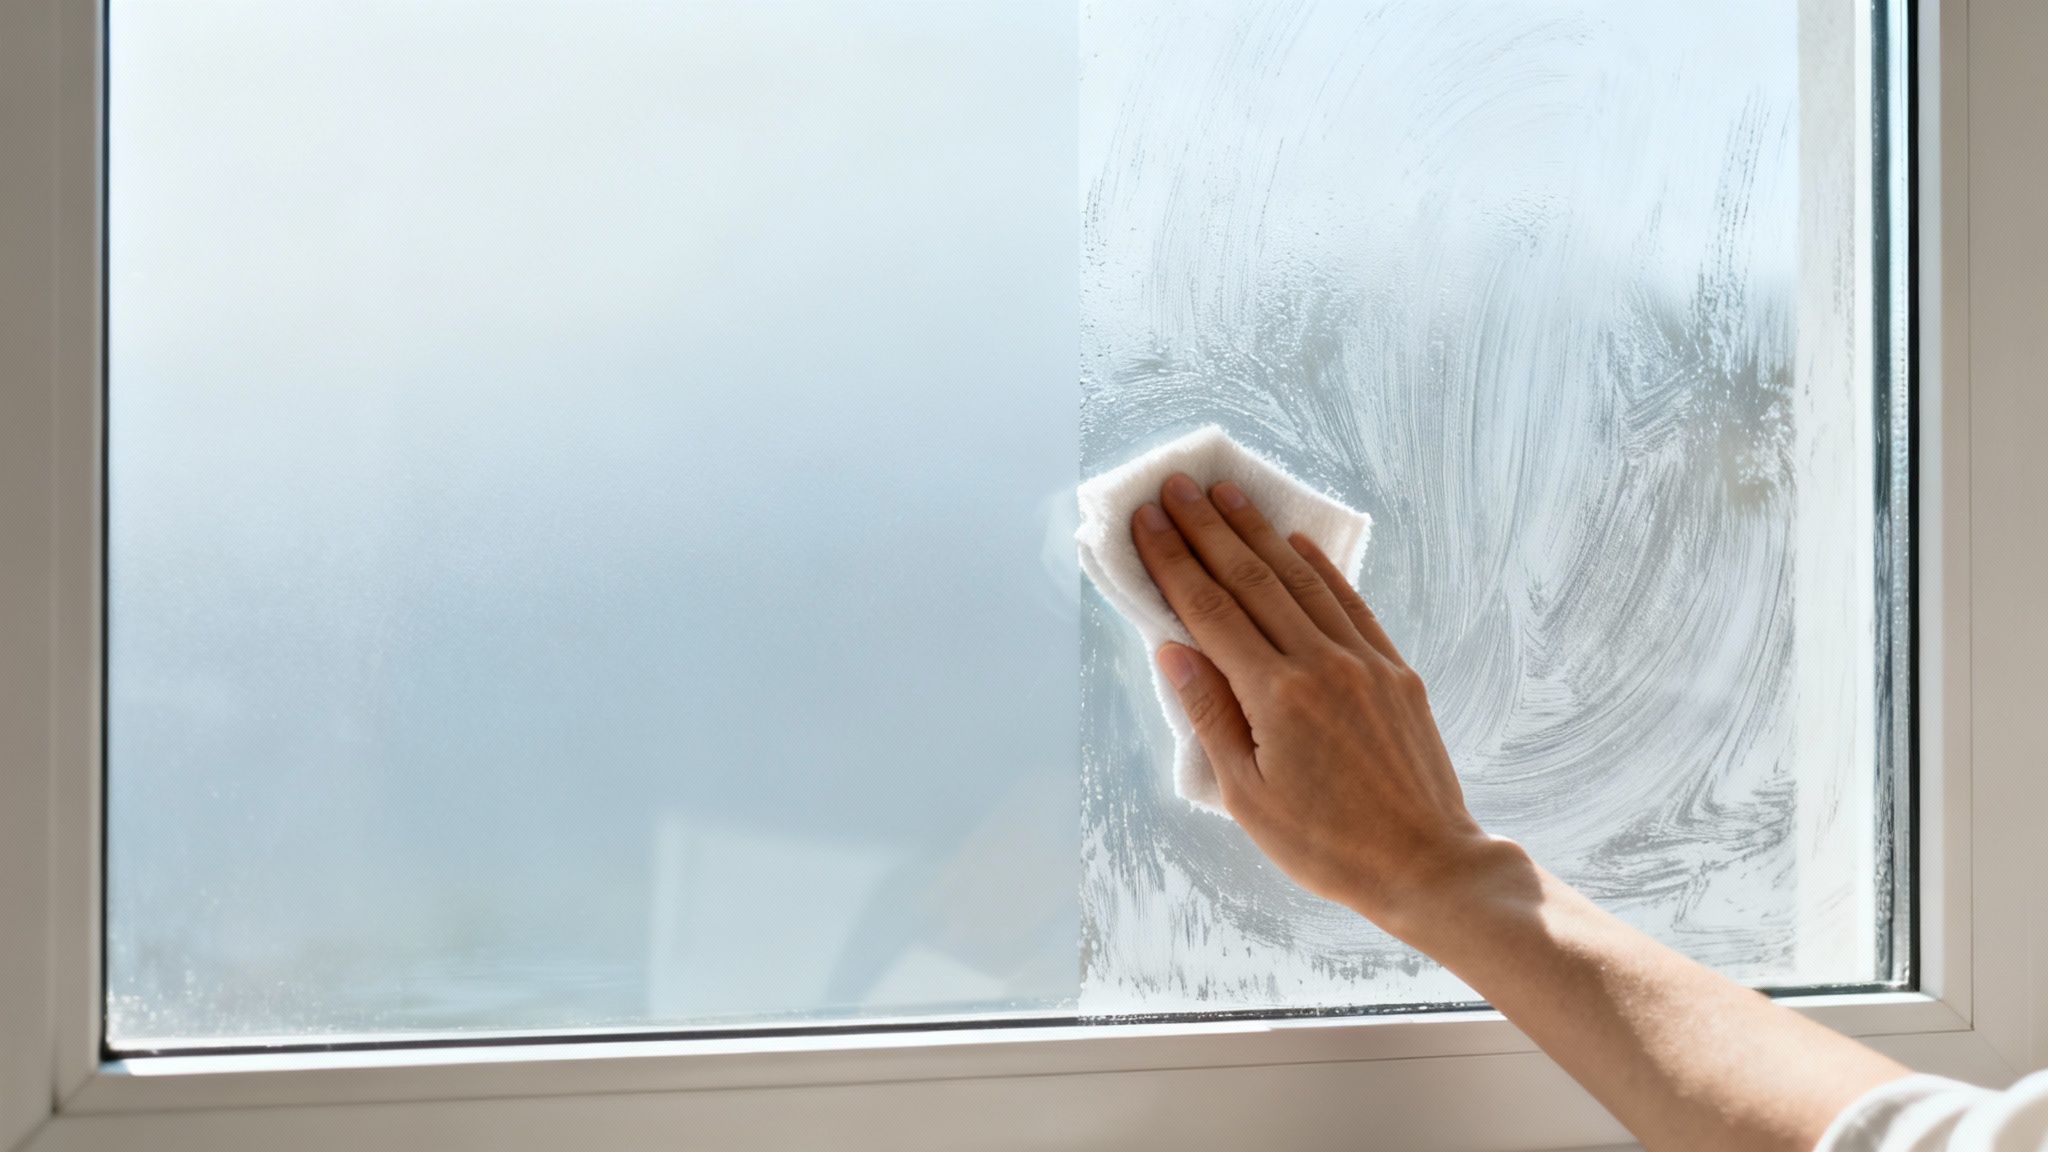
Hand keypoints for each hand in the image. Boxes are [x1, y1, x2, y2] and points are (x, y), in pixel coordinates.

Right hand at [1132, 473, 1502, 936]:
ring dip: (1259, 533)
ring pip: (1301, 580)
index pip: (1210, 610)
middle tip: (1176, 486)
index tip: (1148, 520)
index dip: (1174, 561)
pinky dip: (1319, 568)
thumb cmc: (1325, 845)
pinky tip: (1294, 543)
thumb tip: (1172, 647)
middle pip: (1252, 580)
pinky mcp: (1395, 670)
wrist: (1426, 865)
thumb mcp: (1246, 795)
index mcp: (1275, 696)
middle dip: (1209, 529)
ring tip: (1227, 495)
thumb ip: (1209, 714)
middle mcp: (1321, 663)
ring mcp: (1364, 661)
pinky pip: (1350, 603)